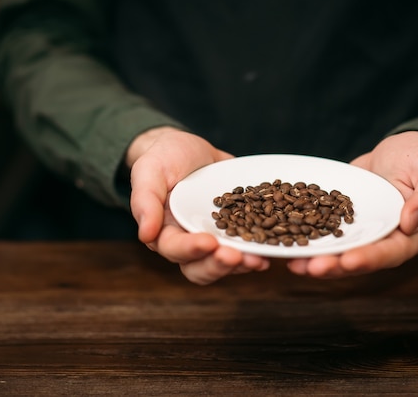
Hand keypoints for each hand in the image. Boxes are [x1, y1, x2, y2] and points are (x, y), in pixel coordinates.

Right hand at [127, 126, 269, 284]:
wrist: (189, 149)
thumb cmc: (164, 158)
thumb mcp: (149, 170)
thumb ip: (145, 200)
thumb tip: (145, 234)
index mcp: (164, 232)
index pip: (174, 249)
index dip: (191, 250)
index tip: (209, 243)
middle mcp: (190, 242)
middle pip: (201, 268)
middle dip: (219, 265)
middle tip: (237, 257)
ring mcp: (214, 238)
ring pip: (225, 264)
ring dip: (242, 265)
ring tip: (258, 259)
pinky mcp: (236, 230)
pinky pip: (247, 247)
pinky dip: (259, 251)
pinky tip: (272, 249)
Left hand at [287, 131, 417, 277]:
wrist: (402, 149)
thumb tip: (412, 222)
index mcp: (415, 235)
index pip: (393, 252)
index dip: (370, 258)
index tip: (349, 261)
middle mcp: (388, 240)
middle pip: (361, 258)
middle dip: (336, 264)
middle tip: (312, 267)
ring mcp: (364, 232)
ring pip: (341, 251)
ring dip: (318, 259)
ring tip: (294, 262)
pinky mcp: (345, 221)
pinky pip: (326, 232)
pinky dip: (308, 238)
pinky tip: (287, 243)